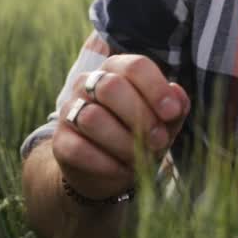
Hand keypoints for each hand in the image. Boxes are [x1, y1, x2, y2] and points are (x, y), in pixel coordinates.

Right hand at [51, 54, 189, 200]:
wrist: (108, 170)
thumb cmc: (140, 135)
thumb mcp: (163, 122)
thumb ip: (174, 108)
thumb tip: (178, 96)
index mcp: (116, 69)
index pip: (134, 66)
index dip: (155, 88)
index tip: (171, 112)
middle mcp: (88, 83)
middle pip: (111, 87)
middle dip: (140, 116)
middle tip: (159, 140)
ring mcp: (70, 110)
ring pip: (93, 118)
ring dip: (124, 143)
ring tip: (140, 158)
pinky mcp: (60, 140)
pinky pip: (79, 148)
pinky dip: (105, 163)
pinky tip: (122, 170)